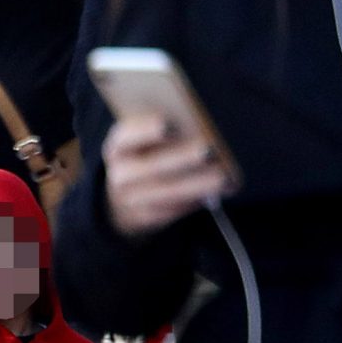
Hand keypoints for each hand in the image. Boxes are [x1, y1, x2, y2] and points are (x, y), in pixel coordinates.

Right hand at [103, 112, 230, 236]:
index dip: (143, 130)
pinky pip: (176, 209)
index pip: (125, 136)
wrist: (126, 198)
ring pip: (168, 190)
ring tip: (223, 176)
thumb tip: (196, 128)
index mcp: (118, 147)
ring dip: (198, 183)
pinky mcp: (148, 217)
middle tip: (207, 150)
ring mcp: (131, 199)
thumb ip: (165, 133)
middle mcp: (120, 173)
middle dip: (181, 157)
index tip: (165, 124)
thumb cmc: (147, 158)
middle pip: (151, 165)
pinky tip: (220, 191)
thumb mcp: (144, 142)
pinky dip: (200, 199)